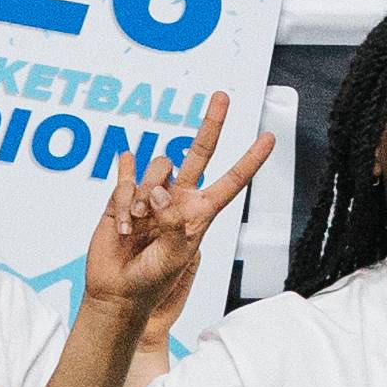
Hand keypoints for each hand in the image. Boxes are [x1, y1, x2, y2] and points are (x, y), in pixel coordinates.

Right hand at [81, 88, 276, 323]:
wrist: (118, 290)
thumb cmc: (153, 280)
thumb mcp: (175, 258)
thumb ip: (173, 223)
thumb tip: (160, 192)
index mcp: (200, 213)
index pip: (230, 182)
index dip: (249, 161)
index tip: (269, 138)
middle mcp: (178, 198)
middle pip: (198, 153)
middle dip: (212, 124)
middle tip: (223, 96)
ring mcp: (151, 194)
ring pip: (157, 166)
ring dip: (145, 194)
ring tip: (138, 224)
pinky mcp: (123, 194)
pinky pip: (125, 176)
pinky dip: (122, 197)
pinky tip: (123, 221)